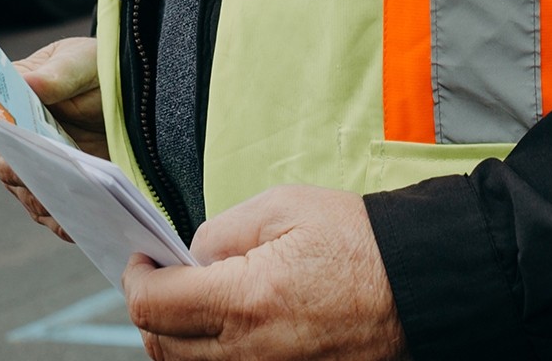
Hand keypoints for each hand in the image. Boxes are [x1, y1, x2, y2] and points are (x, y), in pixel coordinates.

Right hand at [0, 35, 105, 239]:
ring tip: (83, 205)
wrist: (129, 89)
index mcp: (8, 109)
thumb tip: (28, 80)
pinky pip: (63, 217)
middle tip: (63, 183)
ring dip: (59, 204)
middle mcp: (15, 149)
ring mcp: (39, 176)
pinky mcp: (64, 195)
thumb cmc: (93, 68)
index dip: (9, 144)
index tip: (27, 152)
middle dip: (39, 179)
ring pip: (39, 201)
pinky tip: (95, 219)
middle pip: (16, 174)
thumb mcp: (81, 62)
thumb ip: (58, 73)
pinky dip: (76, 221)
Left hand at [124, 184, 408, 360]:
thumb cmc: (356, 241)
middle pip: (162, 346)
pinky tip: (221, 326)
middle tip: (157, 276)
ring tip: (189, 300)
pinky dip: (209, 356)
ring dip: (175, 337)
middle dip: (148, 309)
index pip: (154, 305)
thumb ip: (223, 229)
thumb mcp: (285, 207)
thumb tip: (192, 257)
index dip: (135, 279)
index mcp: (245, 301)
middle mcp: (248, 355)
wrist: (415, 287)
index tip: (139, 259)